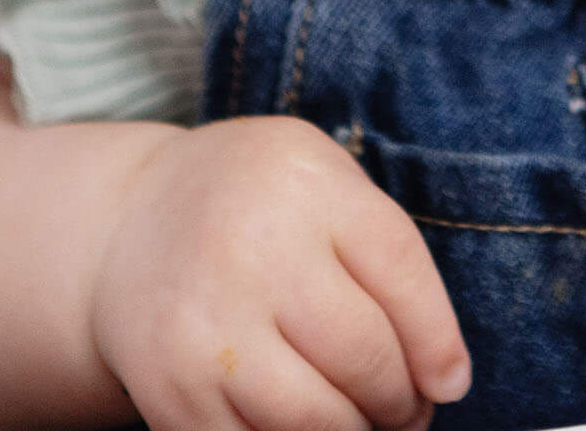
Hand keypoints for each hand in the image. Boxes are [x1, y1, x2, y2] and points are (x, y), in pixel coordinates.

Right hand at [90, 116, 469, 429]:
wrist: (133, 219)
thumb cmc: (261, 201)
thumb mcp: (327, 179)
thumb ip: (384, 251)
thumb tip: (444, 373)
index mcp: (311, 189)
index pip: (401, 272)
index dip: (438, 340)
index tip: (452, 383)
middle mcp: (257, 254)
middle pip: (362, 351)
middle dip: (401, 398)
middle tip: (410, 410)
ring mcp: (207, 326)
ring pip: (311, 416)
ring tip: (366, 424)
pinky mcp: (170, 389)